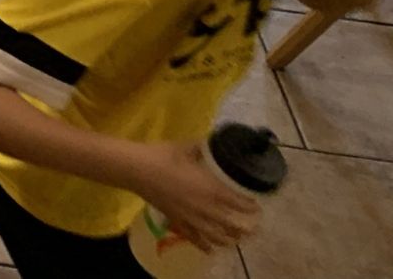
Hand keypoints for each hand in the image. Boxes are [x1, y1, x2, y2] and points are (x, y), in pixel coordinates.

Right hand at [129, 142, 260, 250]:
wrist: (136, 169)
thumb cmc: (162, 156)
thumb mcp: (186, 147)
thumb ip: (203, 148)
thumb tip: (214, 141)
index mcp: (210, 189)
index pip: (237, 203)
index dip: (249, 207)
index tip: (257, 207)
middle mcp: (205, 208)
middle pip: (231, 224)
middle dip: (246, 228)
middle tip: (255, 227)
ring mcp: (191, 218)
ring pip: (216, 236)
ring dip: (230, 239)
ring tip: (238, 239)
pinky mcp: (177, 222)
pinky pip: (194, 239)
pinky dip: (205, 247)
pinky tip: (212, 251)